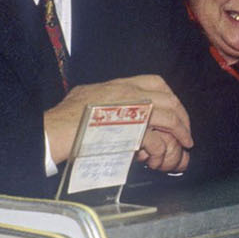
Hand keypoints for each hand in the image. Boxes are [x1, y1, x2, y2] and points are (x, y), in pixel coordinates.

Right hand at [43, 75, 193, 172]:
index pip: (155, 82)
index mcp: (118, 84)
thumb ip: (105, 97)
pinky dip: (162, 147)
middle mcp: (127, 94)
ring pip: (168, 116)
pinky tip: (163, 155)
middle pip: (168, 99)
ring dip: (180, 131)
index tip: (175, 109)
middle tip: (185, 131)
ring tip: (184, 143)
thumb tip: (113, 102)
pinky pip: (155, 137)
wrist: (54, 131)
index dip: (171, 96)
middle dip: (181, 116)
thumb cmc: (65, 118)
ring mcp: (130, 110)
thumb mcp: (87, 95)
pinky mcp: (128, 130)